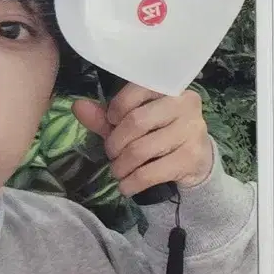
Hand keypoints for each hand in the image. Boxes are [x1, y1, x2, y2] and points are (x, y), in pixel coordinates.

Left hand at [72, 85, 213, 196]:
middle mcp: (185, 104)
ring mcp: (192, 131)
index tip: (111, 124)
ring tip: (117, 171)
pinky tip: (126, 186)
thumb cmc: (160, 133)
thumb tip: (77, 106)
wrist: (197, 159)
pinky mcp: (191, 158)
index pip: (135, 91)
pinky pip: (150, 173)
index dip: (115, 111)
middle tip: (111, 154)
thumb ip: (105, 115)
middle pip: (136, 122)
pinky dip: (132, 183)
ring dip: (121, 166)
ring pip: (141, 150)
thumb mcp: (133, 122)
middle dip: (115, 143)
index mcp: (169, 87)